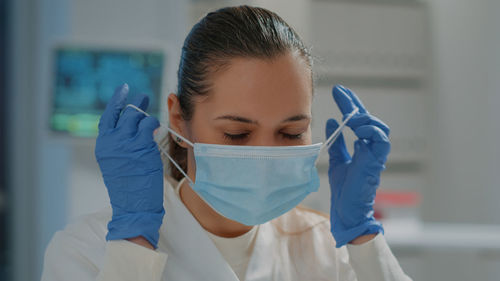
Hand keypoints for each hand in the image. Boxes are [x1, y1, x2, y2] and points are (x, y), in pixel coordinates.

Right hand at [95, 84, 163, 248]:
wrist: (133, 206)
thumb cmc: (127, 187)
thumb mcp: (116, 162)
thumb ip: (120, 144)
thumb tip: (133, 126)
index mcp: (103, 145)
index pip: (108, 117)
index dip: (116, 101)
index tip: (123, 89)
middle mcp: (113, 142)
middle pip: (125, 114)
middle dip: (136, 104)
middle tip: (142, 97)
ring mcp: (128, 143)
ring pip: (138, 118)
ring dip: (147, 116)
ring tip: (151, 119)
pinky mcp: (143, 147)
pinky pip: (150, 126)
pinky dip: (154, 124)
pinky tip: (156, 127)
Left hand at [326, 85, 389, 247]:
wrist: (345, 211)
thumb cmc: (344, 189)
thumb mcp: (337, 159)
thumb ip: (337, 142)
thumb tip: (331, 121)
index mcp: (363, 147)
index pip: (359, 121)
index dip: (350, 104)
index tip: (339, 91)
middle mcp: (371, 149)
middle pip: (369, 120)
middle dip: (355, 104)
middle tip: (341, 92)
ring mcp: (375, 156)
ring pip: (379, 128)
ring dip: (363, 118)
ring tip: (348, 114)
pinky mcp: (376, 163)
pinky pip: (381, 142)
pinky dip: (371, 132)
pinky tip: (357, 127)